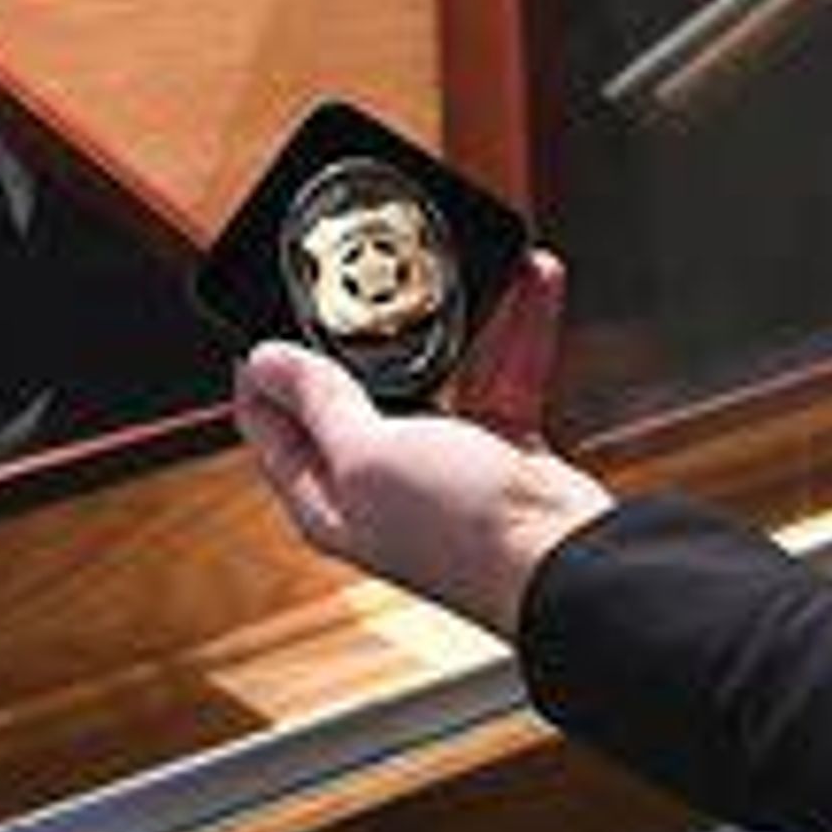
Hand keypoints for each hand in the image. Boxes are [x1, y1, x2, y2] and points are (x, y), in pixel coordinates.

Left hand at [234, 252, 612, 639]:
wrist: (566, 561)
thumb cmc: (461, 532)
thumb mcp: (369, 455)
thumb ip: (321, 403)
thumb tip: (266, 362)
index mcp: (328, 499)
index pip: (273, 428)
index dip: (265, 372)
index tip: (269, 314)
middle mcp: (381, 484)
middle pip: (355, 392)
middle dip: (363, 331)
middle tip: (364, 278)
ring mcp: (444, 465)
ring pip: (438, 373)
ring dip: (455, 321)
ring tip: (458, 270)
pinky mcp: (502, 449)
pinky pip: (501, 375)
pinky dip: (518, 333)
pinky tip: (529, 288)